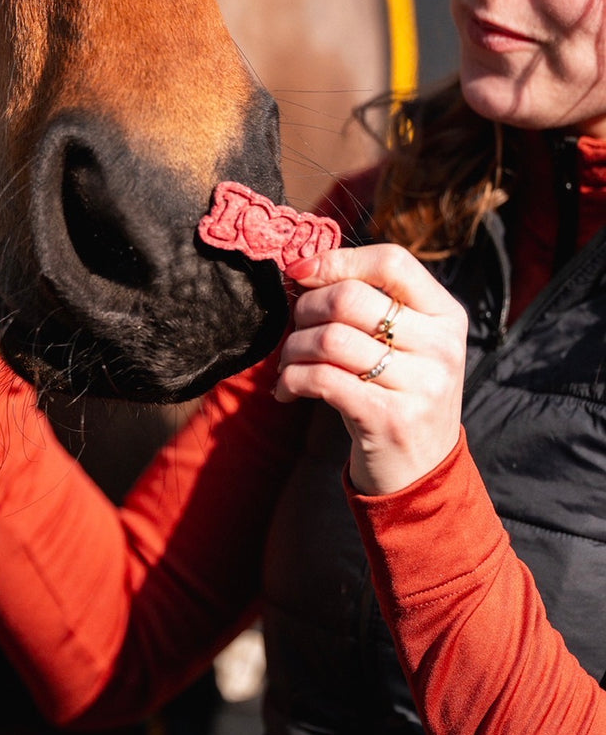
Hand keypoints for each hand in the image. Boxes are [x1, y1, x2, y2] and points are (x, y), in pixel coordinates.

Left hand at [274, 243, 467, 494]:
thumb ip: (372, 305)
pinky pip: (320, 378)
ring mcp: (420, 384)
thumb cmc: (399, 396)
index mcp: (447, 316)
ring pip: (330, 338)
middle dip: (306, 309)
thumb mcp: (407, 346)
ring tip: (288, 364)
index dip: (338, 260)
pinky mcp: (389, 418)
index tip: (302, 273)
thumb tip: (305, 269)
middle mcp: (441, 347)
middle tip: (293, 328)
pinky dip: (291, 379)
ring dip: (293, 348)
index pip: (392, 262)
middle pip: (350, 298)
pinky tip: (287, 390)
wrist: (422, 474)